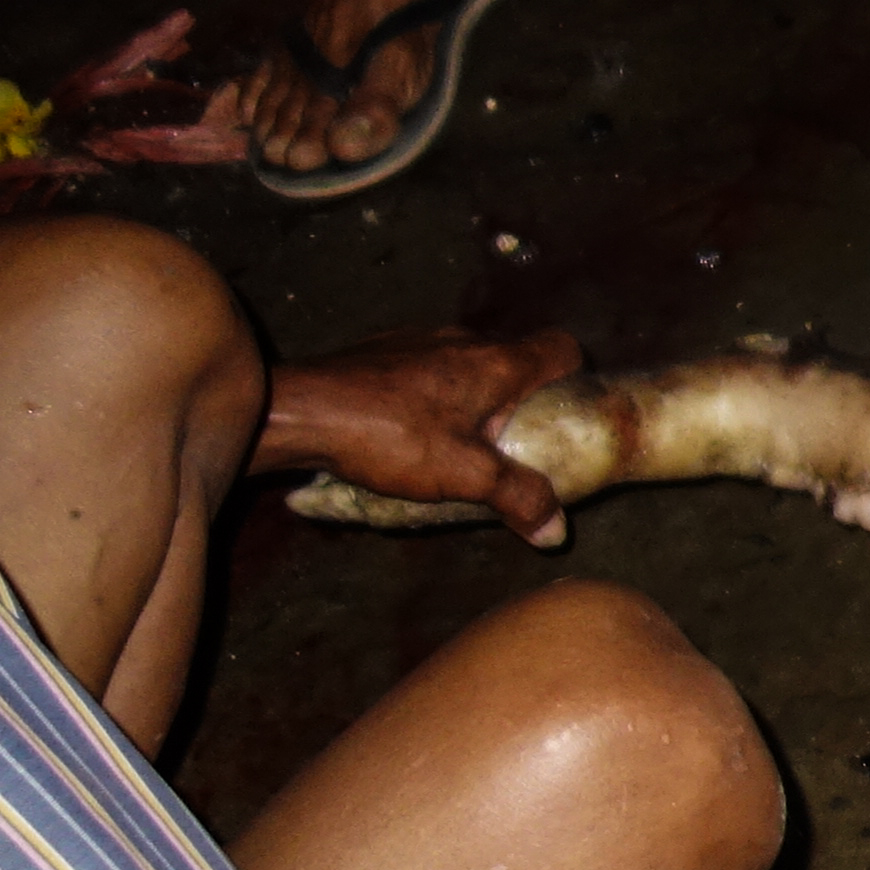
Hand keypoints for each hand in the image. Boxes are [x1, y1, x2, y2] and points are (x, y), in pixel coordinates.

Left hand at [257, 327, 586, 547]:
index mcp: (495, 362)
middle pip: (514, 360)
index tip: (558, 417)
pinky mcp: (382, 351)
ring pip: (466, 365)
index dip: (572, 380)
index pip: (561, 348)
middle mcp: (463, 340)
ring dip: (470, 400)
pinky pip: (425, 369)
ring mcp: (418, 340)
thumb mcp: (464, 476)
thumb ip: (518, 498)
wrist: (298, 410)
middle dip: (516, 403)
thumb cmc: (388, 436)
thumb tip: (555, 530)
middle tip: (504, 448)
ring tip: (451, 446)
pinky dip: (429, 397)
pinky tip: (404, 434)